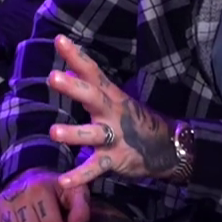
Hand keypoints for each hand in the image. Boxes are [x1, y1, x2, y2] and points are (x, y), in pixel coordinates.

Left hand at [43, 36, 179, 188]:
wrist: (168, 147)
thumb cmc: (135, 120)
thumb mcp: (115, 100)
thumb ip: (90, 88)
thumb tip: (67, 71)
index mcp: (111, 96)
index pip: (92, 72)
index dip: (76, 56)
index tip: (59, 40)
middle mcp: (112, 112)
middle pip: (92, 97)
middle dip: (73, 87)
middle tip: (53, 77)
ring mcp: (115, 136)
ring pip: (93, 134)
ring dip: (73, 134)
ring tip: (53, 133)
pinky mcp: (115, 159)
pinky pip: (96, 168)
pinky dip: (80, 176)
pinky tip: (64, 181)